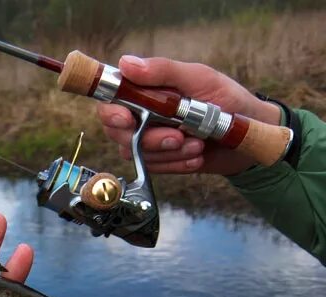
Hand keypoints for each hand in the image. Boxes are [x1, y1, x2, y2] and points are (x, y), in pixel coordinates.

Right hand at [97, 55, 281, 175]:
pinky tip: (197, 154)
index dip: (111, 112)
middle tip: (177, 136)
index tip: (127, 119)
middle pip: (117, 132)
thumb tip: (126, 63)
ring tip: (198, 142)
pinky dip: (178, 163)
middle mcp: (141, 115)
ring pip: (138, 153)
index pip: (111, 101)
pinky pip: (156, 167)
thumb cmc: (227, 100)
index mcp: (145, 91)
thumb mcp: (199, 78)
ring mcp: (149, 140)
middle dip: (148, 139)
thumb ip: (163, 71)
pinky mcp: (161, 160)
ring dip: (170, 152)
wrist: (250, 135)